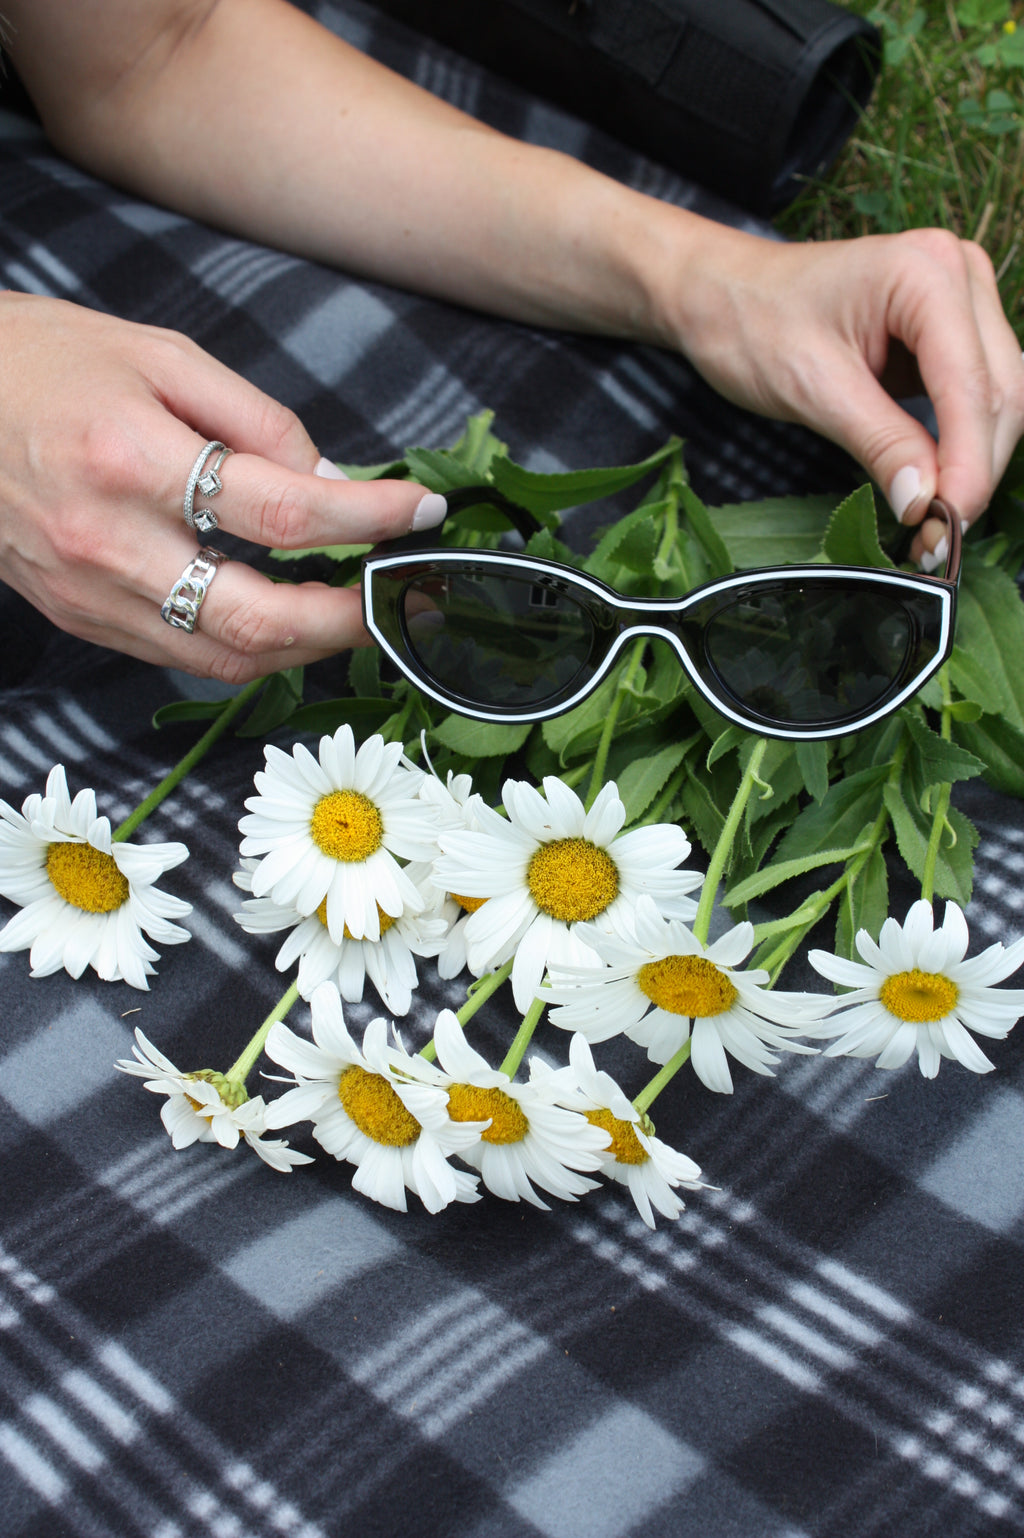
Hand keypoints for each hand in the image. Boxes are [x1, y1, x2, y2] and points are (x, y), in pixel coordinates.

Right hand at [0, 292, 445, 679]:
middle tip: (398, 599)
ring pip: (225, 657)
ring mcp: (89, 593)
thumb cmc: (46, 363)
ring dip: (305, 647)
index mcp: (132, 458)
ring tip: (352, 613)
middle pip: (258, 618)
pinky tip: (282, 620)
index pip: (283, 509)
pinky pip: (183, 655)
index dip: (369, 517)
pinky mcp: (79, 618)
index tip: (419, 512)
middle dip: (348, 619)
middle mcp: (108, 542)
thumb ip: (256, 420)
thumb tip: (333, 481)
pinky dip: (247, 648)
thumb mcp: (162, 355)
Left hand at [657, 224, 1023, 559]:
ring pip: (998, 401)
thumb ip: (880, 442)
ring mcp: (960, 301)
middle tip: (938, 542)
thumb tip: (926, 502)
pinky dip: (961, 449)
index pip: (972, 385)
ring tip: (934, 525)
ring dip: (975, 466)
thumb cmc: (754, 324)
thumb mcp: (813, 389)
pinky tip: (935, 490)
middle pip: (1000, 394)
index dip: (969, 465)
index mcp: (926, 272)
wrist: (722, 296)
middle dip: (975, 473)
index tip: (948, 526)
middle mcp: (958, 274)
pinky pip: (974, 399)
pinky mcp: (950, 333)